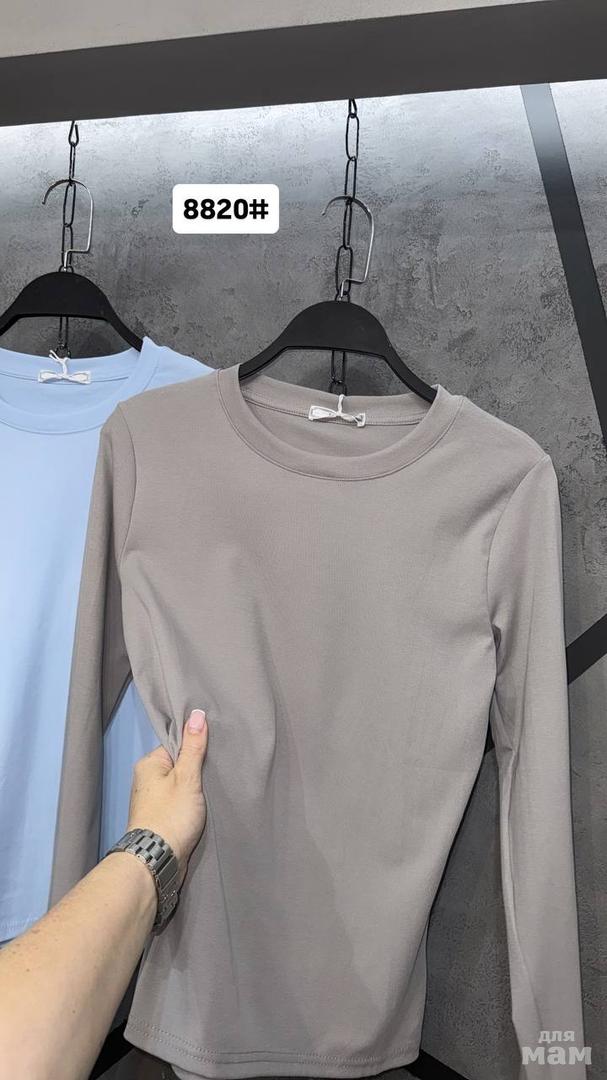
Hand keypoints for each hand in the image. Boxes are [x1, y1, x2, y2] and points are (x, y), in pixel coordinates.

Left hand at [127, 709, 208, 886]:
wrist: (157, 860)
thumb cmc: (172, 814)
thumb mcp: (187, 777)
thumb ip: (194, 747)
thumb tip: (196, 713)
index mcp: (149, 763)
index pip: (175, 744)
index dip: (195, 746)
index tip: (214, 749)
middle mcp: (146, 779)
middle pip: (178, 765)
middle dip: (196, 769)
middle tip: (218, 769)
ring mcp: (152, 801)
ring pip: (179, 785)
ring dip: (194, 789)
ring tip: (213, 789)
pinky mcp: (159, 819)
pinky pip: (178, 802)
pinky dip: (190, 803)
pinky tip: (204, 805)